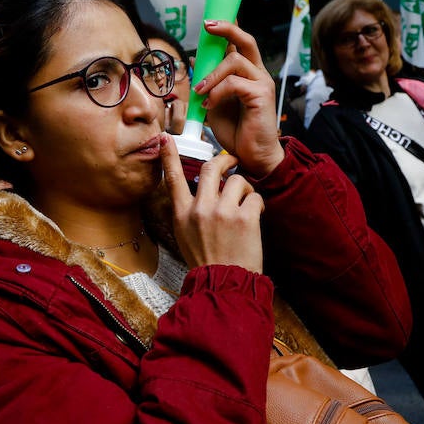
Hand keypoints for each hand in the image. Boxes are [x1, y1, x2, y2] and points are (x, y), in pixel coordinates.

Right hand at [162, 142, 264, 272]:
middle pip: (210, 168)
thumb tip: (198, 193)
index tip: (165, 138)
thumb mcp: (185, 236)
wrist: (224, 285)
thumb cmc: (207, 262)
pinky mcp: (244, 218)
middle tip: (233, 161)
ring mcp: (222, 212)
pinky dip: (258, 205)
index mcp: (182, 214)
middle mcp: (200, 209)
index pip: (172, 178)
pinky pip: (255, 196)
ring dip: (245, 189)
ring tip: (246, 204)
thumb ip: (189, 212)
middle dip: (225, 160)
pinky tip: (255, 218)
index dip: (169, 156)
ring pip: (237, 180)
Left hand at [190, 20, 284, 178]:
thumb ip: (209, 82)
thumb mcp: (215, 103)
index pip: (241, 43)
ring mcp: (262, 82)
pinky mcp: (262, 94)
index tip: (211, 20)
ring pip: (234, 61)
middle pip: (246, 40)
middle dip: (226, 28)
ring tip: (201, 92)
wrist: (252, 155)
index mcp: (248, 74)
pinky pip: (233, 83)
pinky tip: (209, 105)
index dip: (229, 27)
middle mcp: (258, 74)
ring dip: (211, 75)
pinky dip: (217, 92)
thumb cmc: (237, 130)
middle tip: (207, 26)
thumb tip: (195, 61)